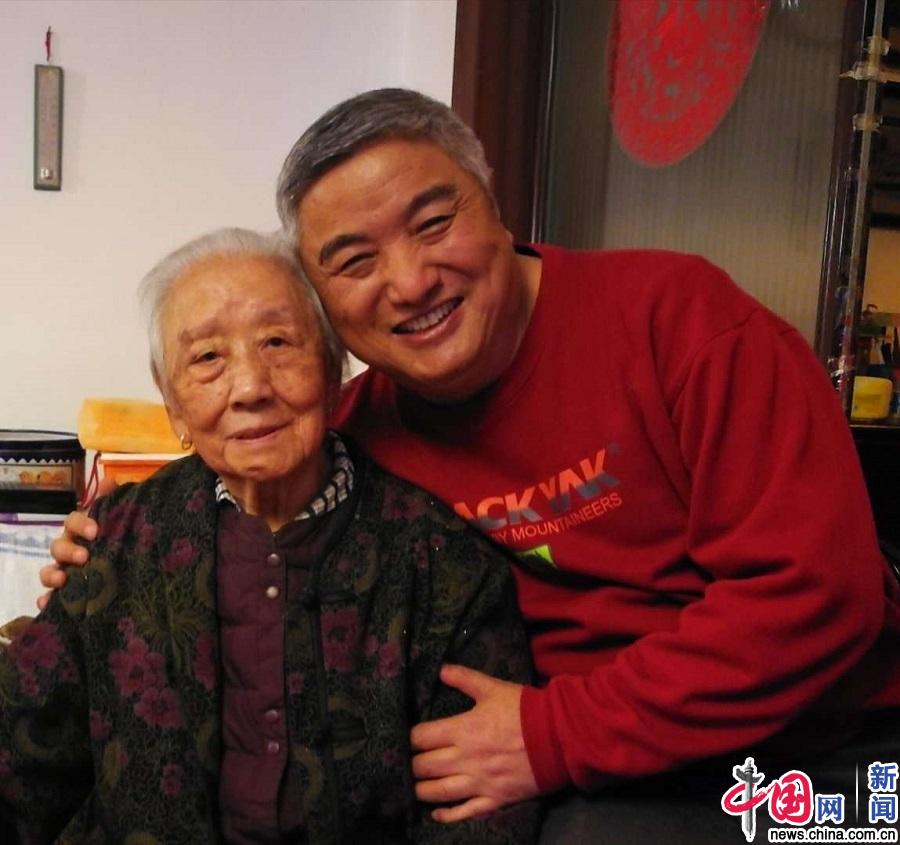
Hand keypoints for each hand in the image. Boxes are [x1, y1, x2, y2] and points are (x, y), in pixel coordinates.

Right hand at [36, 478, 115, 609]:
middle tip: (84, 557)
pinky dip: (46, 599)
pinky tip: (48, 603)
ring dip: (52, 574)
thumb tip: (109, 481)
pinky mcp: (67, 593)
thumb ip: (115, 502)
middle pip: (58, 546)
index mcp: (83, 530)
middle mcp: (70, 549)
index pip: (73, 521)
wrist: (134, 569)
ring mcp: (66, 571)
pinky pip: (51, 597)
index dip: (81, 524)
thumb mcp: (122, 521)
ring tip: (62, 580)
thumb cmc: (121, 539)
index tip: (95, 531)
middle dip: (68, 551)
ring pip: (50, 571)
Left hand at [410, 664, 538, 822]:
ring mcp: (479, 782)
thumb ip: (465, 678)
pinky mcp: (495, 799)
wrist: (559, 736)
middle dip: (411, 764)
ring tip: (415, 785)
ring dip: (422, 790)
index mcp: (463, 729)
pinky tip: (436, 813)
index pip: (421, 737)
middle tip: (408, 762)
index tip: (408, 737)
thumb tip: (440, 669)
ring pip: (438, 792)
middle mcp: (466, 759)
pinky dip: (447, 815)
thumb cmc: (524, 710)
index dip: (410, 738)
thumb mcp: (493, 688)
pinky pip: (465, 812)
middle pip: (424, 766)